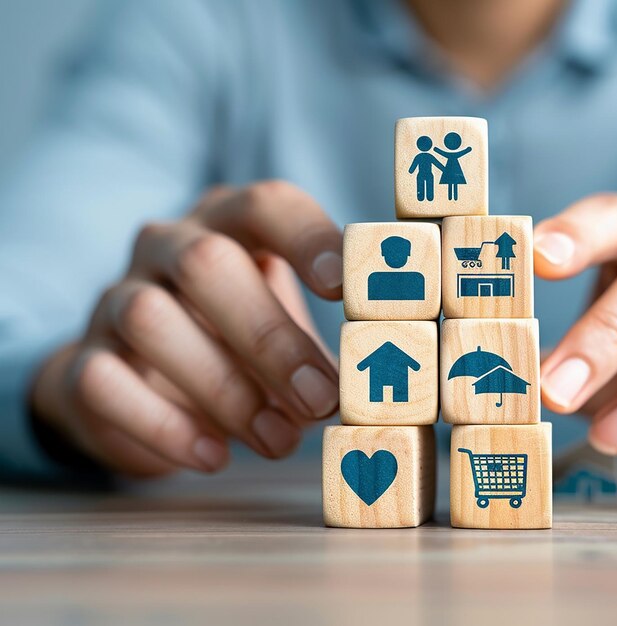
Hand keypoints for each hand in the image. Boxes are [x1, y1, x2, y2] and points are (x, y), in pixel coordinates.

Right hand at [30, 182, 342, 476]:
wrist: (140, 377)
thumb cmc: (235, 339)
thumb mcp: (282, 321)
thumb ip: (325, 337)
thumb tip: (381, 382)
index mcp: (228, 225)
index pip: (265, 205)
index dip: (307, 238)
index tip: (344, 288)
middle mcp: (166, 247)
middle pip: (207, 264)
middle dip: (270, 336)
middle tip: (321, 399)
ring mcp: (116, 300)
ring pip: (152, 320)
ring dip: (225, 388)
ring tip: (280, 440)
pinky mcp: (83, 360)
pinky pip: (105, 382)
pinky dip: (163, 425)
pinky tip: (214, 456)